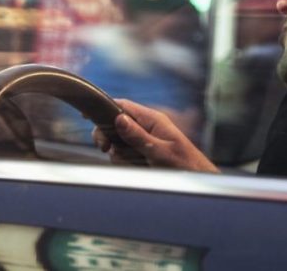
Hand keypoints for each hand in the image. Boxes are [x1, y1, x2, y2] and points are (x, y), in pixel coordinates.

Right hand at [92, 99, 218, 172]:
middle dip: (108, 136)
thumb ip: (138, 136)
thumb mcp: (159, 152)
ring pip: (119, 140)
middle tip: (105, 147)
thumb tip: (119, 118)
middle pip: (117, 123)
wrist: (199, 181)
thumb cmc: (186, 166)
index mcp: (153, 120)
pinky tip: (134, 166)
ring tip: (131, 162)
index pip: (123, 106)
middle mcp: (148, 126)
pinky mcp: (145, 150)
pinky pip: (126, 152)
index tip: (87, 112)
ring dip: (118, 152)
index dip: (104, 108)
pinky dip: (125, 160)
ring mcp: (146, 138)